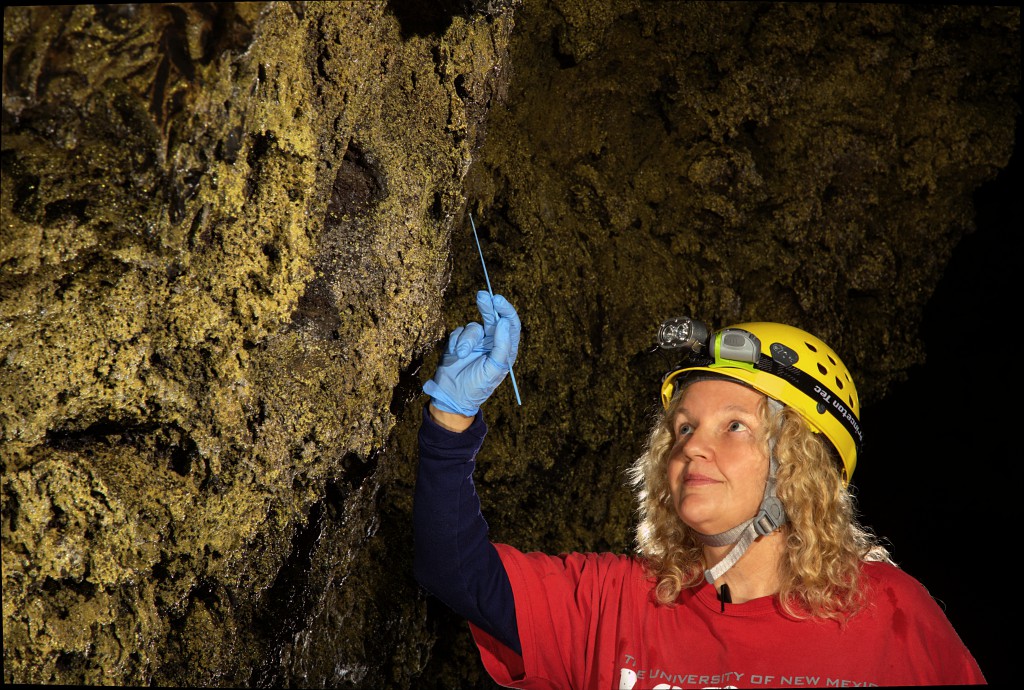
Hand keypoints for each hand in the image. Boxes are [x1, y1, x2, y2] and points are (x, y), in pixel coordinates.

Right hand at [423, 291, 520, 416]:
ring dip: (466, 339)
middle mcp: (492, 342)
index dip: (506, 310)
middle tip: (482, 295)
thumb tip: (503, 322)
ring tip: (461, 354)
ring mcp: (475, 341)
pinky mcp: (459, 341)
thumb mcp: (494, 368)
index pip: (510, 324)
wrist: (452, 395)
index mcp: (506, 349)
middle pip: (492, 317)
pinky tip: (455, 354)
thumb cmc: (478, 386)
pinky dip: (456, 341)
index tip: (498, 300)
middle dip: (487, 305)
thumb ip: (501, 346)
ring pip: (473, 326)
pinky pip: (458, 331)